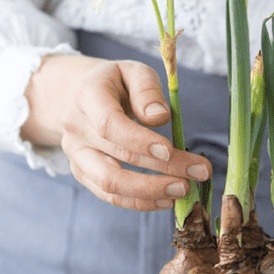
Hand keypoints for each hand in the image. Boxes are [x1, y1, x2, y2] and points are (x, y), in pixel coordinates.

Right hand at [23, 54, 211, 210]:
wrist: (76, 96)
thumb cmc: (114, 83)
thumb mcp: (132, 71)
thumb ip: (146, 89)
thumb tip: (160, 117)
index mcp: (87, 97)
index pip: (110, 124)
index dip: (140, 140)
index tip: (170, 150)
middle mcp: (76, 129)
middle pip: (117, 157)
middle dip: (161, 170)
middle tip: (197, 174)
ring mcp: (77, 155)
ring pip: (109, 184)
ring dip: (149, 192)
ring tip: (183, 191)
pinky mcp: (83, 174)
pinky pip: (109, 196)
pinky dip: (139, 202)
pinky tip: (165, 199)